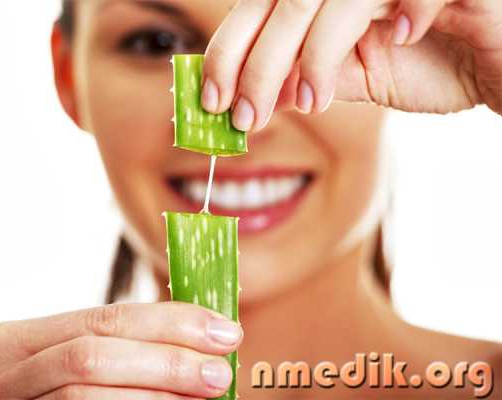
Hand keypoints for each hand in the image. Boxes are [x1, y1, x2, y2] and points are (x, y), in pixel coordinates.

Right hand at [0, 302, 242, 398]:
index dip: (171, 323)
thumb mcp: (71, 362)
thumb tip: (207, 342)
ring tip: (203, 396)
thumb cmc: (46, 395)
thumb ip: (123, 349)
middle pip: (93, 357)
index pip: (106, 319)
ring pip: (84, 396)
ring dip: (155, 396)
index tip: (225, 332)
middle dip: (165, 362)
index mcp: (16, 340)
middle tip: (220, 371)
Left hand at [202, 0, 501, 131]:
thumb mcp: (357, 81)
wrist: (500, 63)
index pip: (261, 11)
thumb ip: (308, 82)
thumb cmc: (433, 64)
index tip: (214, 100)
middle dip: (258, 65)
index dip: (229, 51)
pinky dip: (405, 13)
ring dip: (316, 53)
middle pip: (286, 4)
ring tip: (314, 102)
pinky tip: (404, 40)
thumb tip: (256, 99)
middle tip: (246, 117)